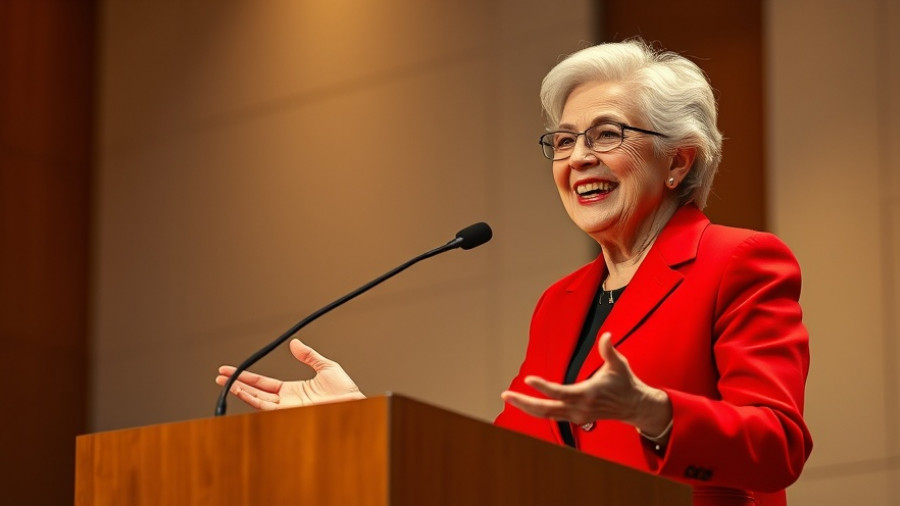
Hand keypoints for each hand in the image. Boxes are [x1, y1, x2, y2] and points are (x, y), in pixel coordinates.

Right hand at [216, 339, 364, 410]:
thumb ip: (309, 355)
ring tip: (226, 383)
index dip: (248, 375)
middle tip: (220, 376)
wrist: (354, 404)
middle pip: (256, 390)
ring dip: (241, 391)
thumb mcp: (326, 366)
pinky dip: (252, 399)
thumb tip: (295, 343)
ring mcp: (287, 407)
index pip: (264, 382)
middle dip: (237, 383)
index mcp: (293, 389)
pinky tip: (242, 392)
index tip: (232, 370)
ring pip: (257, 399)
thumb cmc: (346, 391)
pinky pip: (266, 407)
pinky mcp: (289, 413)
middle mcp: (287, 399)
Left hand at [501, 332, 670, 434]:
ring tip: (507, 396)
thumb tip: (607, 335)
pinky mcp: (576, 419)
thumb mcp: (619, 364)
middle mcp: (579, 408)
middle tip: (504, 394)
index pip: (560, 392)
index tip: (528, 379)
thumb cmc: (626, 382)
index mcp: (588, 393)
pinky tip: (523, 403)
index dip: (543, 387)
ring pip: (546, 414)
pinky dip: (536, 410)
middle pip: (546, 409)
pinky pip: (551, 416)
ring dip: (525, 406)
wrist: (635, 406)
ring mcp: (577, 416)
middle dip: (524, 402)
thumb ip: (609, 350)